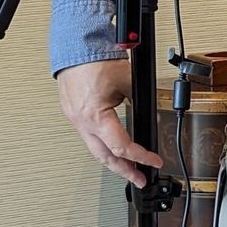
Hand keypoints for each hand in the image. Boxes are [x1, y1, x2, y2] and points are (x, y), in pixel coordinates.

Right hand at [56, 59, 162, 186]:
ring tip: (127, 167)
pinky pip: (88, 137)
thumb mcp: (128, 82)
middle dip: (124, 171)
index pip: (122, 146)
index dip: (141, 157)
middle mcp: (82, 122)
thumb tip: (149, 114)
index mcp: (95, 117)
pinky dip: (101, 146)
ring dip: (112, 161)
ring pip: (94, 149)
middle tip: (139, 180)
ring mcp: (75, 119)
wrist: (76, 47)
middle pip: (104, 157)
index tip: (154, 162)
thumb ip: (140, 102)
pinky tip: (110, 147)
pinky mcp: (72, 112)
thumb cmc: (96, 60)